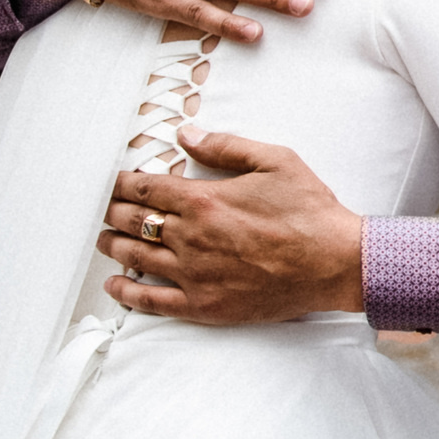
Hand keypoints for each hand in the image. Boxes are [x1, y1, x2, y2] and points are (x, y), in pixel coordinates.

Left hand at [99, 128, 365, 321]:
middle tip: (105, 208)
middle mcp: (191, 238)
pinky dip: (126, 292)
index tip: (115, 181)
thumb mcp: (276, 161)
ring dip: (112, 245)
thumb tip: (185, 134)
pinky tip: (116, 284)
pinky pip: (151, 301)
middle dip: (113, 211)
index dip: (123, 182)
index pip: (145, 187)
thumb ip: (226, 146)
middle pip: (132, 221)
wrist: (335, 262)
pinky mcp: (203, 304)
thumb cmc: (310, 211)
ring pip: (135, 257)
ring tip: (104, 239)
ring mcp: (193, 274)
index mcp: (204, 200)